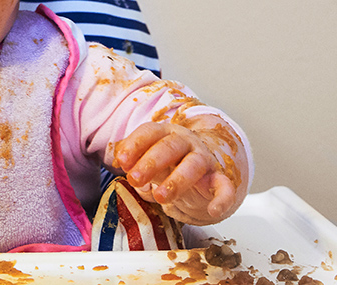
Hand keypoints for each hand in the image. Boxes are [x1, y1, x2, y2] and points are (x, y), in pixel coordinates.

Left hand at [114, 121, 236, 224]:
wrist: (202, 171)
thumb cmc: (168, 163)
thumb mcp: (147, 158)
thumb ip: (132, 158)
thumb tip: (120, 160)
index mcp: (164, 133)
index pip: (149, 132)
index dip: (134, 145)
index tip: (122, 161)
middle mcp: (185, 141)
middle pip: (169, 147)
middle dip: (150, 163)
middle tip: (134, 179)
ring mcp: (203, 158)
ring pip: (192, 165)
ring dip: (176, 180)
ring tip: (160, 197)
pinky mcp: (219, 178)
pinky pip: (224, 186)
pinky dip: (221, 198)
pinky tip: (213, 210)